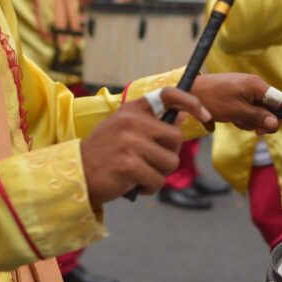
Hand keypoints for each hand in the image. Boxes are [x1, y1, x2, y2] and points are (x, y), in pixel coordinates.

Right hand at [81, 88, 211, 205]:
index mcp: (132, 109)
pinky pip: (157, 180)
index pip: (168, 94)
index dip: (191, 102)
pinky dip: (149, 187)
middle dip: (168, 155)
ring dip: (158, 174)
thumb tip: (182, 116)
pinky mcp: (129, 164)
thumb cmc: (104, 153)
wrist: (76, 173)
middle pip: (175, 138)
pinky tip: (133, 184)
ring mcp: (130, 142)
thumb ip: (152, 123)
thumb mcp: (125, 130)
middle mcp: (132, 121)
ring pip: (170, 162)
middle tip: (149, 163)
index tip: (205, 115)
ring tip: (139, 174)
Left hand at [190, 73, 281, 134]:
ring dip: (249, 122)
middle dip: (263, 122)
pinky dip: (242, 118)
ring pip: (258, 113)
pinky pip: (248, 111)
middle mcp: (254, 86)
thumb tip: (276, 124)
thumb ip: (258, 117)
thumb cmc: (212, 99)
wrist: (189, 92)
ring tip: (234, 120)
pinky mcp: (238, 96)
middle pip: (271, 109)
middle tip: (254, 132)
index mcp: (256, 86)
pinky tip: (230, 118)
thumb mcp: (236, 111)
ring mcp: (246, 91)